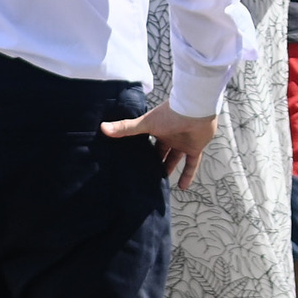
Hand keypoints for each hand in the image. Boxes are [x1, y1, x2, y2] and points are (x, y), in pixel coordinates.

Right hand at [102, 102, 216, 188]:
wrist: (194, 109)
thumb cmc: (169, 114)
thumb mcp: (146, 123)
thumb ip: (126, 128)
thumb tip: (102, 127)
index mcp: (158, 129)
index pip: (149, 142)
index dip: (143, 151)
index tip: (134, 162)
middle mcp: (170, 136)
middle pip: (161, 152)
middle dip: (155, 162)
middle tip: (147, 176)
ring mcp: (182, 142)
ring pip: (175, 158)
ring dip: (169, 169)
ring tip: (161, 184)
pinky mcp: (194, 148)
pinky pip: (191, 164)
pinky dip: (187, 175)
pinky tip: (182, 188)